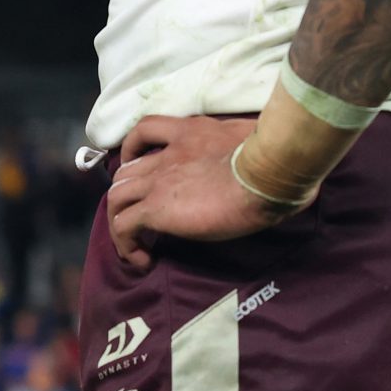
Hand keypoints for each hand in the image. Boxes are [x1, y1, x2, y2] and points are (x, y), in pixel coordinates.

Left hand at [107, 115, 313, 269]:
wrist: (267, 173)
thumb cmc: (273, 159)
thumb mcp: (252, 140)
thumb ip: (243, 146)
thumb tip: (259, 160)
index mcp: (190, 132)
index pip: (146, 130)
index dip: (134, 149)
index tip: (137, 164)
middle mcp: (168, 153)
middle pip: (126, 170)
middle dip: (126, 193)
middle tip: (140, 216)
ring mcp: (158, 181)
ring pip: (116, 197)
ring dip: (119, 221)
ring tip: (135, 244)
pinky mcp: (157, 208)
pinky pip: (124, 225)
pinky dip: (126, 243)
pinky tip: (142, 259)